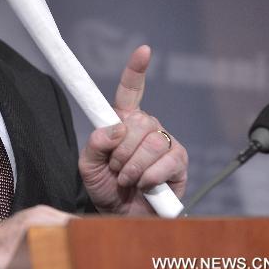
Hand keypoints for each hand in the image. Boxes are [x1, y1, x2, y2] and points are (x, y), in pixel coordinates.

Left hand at [79, 45, 187, 214]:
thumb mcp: (88, 165)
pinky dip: (147, 177)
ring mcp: (166, 143)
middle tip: (114, 169)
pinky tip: (144, 185)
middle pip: (137, 122)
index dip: (136, 70)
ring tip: (127, 179)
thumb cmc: (106, 188)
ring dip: (131, 167)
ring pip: (150, 143)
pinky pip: (164, 162)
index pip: (131, 91)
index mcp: (123, 121)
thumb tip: (114, 128)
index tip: (144, 50)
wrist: (121, 217)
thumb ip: (95, 144)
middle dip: (119, 151)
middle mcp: (147, 127)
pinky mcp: (180, 161)